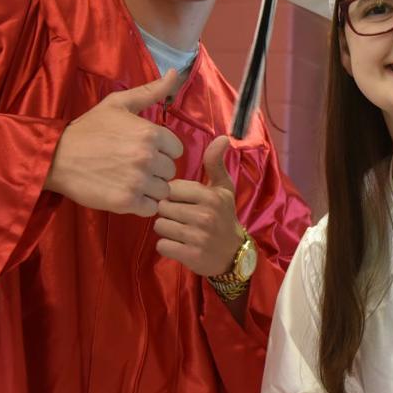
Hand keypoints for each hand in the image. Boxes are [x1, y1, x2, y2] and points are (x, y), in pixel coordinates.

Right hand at [45, 69, 185, 215]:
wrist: (56, 157)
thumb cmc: (89, 129)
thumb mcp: (118, 103)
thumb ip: (151, 91)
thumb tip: (176, 73)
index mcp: (150, 133)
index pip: (176, 150)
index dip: (162, 151)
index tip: (143, 150)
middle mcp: (148, 157)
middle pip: (170, 171)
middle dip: (156, 170)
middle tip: (132, 166)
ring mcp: (138, 181)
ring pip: (162, 191)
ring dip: (149, 188)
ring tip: (129, 180)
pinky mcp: (127, 202)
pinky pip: (150, 208)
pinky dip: (141, 204)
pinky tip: (125, 193)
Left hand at [154, 135, 241, 276]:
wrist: (233, 255)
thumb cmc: (224, 216)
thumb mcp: (223, 188)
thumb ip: (215, 162)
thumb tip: (223, 137)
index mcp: (210, 196)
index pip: (171, 188)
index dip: (173, 195)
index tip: (183, 201)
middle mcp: (205, 216)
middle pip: (163, 207)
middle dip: (167, 212)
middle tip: (181, 218)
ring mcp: (197, 237)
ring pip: (160, 225)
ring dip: (166, 229)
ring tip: (180, 230)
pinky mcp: (191, 256)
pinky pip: (162, 245)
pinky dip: (167, 246)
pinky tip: (179, 244)